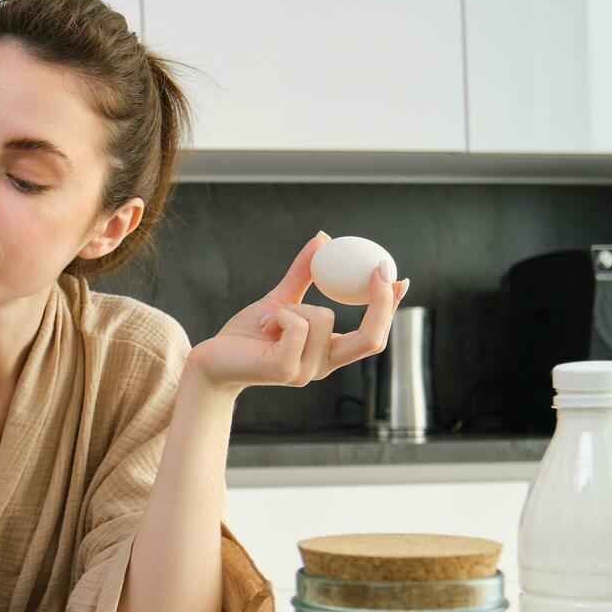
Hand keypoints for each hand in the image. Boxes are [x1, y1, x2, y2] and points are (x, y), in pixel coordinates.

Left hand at [189, 232, 408, 393]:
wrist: (211, 360)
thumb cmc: (246, 335)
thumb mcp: (280, 300)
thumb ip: (303, 275)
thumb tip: (323, 239)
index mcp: (328, 353)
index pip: (373, 336)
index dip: (391, 308)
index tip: (400, 278)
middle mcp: (323, 367)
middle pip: (371, 339)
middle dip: (382, 303)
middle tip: (378, 269)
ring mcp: (305, 372)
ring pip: (324, 317)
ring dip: (296, 306)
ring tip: (270, 319)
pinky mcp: (284, 368)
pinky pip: (298, 324)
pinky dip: (281, 314)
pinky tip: (265, 325)